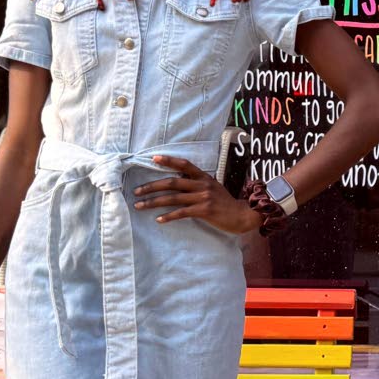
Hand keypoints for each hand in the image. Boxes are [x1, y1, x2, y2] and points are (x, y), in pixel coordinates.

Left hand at [134, 155, 260, 233]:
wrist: (242, 215)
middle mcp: (203, 185)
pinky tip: (159, 219)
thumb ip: (197, 184)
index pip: (184, 165)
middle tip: (136, 191)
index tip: (153, 159)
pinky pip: (182, 213)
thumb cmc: (225, 203)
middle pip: (172, 182)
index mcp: (204, 177)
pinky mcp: (204, 210)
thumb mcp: (212, 188)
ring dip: (153, 202)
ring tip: (140, 205)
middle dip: (151, 186)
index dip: (169, 161)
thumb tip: (178, 180)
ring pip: (173, 198)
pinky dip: (168, 216)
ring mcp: (203, 198)